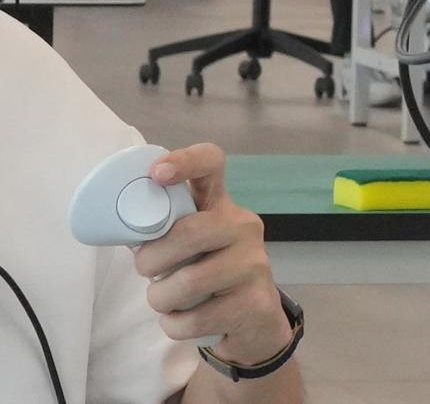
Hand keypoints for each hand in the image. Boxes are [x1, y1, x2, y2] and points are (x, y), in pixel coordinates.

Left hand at [132, 145, 291, 364]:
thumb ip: (163, 235)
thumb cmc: (207, 275)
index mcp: (221, 207)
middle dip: (152, 260)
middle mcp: (243, 227)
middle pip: (190, 232)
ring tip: (168, 301)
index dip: (185, 161)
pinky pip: (195, 319)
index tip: (156, 173)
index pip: (212, 165)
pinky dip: (175, 325)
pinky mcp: (254, 302)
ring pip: (189, 281)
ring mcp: (254, 264)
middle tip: (147, 272)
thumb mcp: (189, 248)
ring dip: (162, 299)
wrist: (252, 318)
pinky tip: (184, 319)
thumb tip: (119, 227)